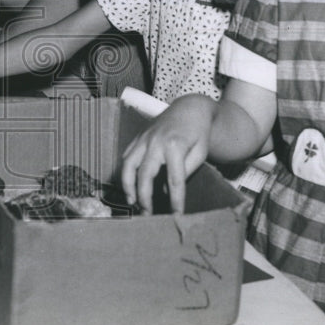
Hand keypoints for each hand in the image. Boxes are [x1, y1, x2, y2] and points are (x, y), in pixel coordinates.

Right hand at [119, 95, 215, 214]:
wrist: (189, 108)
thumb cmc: (198, 133)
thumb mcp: (200, 153)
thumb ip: (185, 171)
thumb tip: (167, 191)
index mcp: (175, 146)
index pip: (174, 180)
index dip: (175, 201)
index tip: (176, 216)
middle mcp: (155, 141)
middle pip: (144, 173)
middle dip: (144, 197)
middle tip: (147, 214)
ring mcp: (143, 138)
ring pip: (127, 164)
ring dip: (127, 185)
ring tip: (132, 202)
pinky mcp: (137, 137)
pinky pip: (126, 156)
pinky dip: (124, 172)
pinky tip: (129, 185)